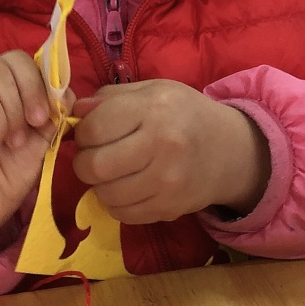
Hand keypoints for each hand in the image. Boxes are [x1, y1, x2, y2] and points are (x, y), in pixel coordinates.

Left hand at [71, 80, 270, 223]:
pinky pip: (122, 214)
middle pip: (95, 166)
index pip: (94, 129)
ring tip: (112, 172)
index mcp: (154, 108)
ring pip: (105, 194)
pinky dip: (116, 203)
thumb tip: (74, 113)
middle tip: (95, 156)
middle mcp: (162, 145)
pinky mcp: (169, 208)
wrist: (230, 149)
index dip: (82, 133)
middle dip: (84, 163)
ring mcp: (167, 181)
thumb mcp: (151, 91)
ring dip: (99, 185)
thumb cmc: (183, 113)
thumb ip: (108, 98)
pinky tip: (127, 187)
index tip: (90, 134)